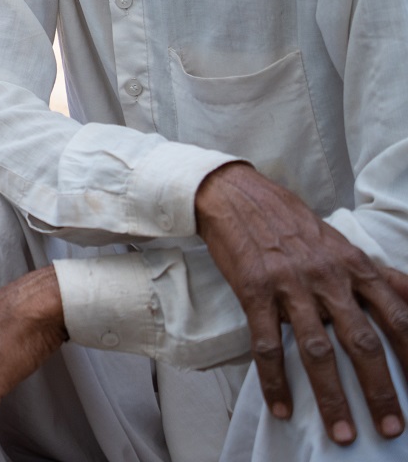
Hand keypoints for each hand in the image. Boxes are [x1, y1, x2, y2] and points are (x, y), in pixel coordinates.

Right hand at [196, 161, 407, 442]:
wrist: (235, 196)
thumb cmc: (290, 224)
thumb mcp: (341, 243)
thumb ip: (379, 274)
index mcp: (354, 266)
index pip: (397, 318)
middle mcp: (328, 277)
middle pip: (362, 342)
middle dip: (379, 390)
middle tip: (391, 428)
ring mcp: (290, 286)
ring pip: (317, 350)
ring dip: (332, 396)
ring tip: (341, 432)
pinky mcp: (255, 292)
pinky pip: (267, 344)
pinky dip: (275, 379)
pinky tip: (282, 406)